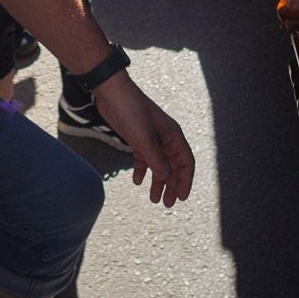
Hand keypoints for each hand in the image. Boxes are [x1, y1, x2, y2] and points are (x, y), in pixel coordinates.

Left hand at [91, 73, 194, 206]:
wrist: (112, 93)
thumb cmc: (131, 113)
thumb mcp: (144, 140)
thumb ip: (156, 160)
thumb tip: (167, 178)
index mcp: (173, 136)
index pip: (186, 162)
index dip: (185, 180)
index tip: (181, 198)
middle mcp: (165, 138)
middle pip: (173, 166)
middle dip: (171, 185)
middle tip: (167, 204)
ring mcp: (151, 138)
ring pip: (158, 164)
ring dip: (157, 181)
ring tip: (154, 199)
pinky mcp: (137, 138)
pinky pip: (143, 158)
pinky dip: (141, 169)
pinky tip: (136, 181)